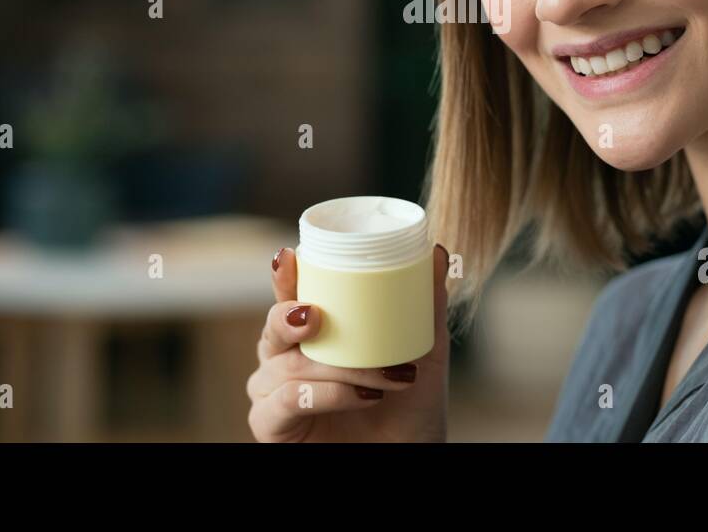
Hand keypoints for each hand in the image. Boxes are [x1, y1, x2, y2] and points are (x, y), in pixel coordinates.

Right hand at [247, 243, 449, 441]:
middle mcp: (284, 358)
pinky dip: (329, 395)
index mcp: (311, 332)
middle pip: (273, 327)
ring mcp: (273, 393)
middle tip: (318, 315)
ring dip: (341, 367)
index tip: (291, 255)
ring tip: (387, 373)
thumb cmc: (410, 405)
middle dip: (290, 316)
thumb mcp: (425, 350)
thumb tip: (437, 251)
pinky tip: (364, 396)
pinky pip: (288, 401)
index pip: (289, 296)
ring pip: (290, 365)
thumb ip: (426, 303)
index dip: (284, 276)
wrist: (411, 456)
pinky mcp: (271, 426)